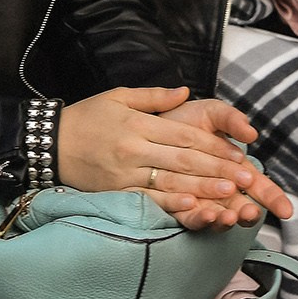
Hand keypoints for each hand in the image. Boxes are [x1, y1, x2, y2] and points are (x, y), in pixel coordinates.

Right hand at [59, 87, 281, 222]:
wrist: (50, 143)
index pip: (185, 135)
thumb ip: (154, 96)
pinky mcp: (117, 192)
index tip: (239, 156)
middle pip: (184, 159)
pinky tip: (192, 206)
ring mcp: (125, 172)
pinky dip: (171, 203)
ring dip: (203, 188)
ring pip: (171, 180)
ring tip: (230, 194)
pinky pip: (148, 199)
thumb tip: (185, 92)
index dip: (215, 146)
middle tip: (247, 179)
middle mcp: (134, 148)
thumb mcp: (118, 96)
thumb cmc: (86, 117)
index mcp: (138, 123)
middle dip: (219, 170)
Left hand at [155, 98, 291, 225]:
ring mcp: (199, 200)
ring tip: (227, 215)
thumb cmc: (187, 120)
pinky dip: (196, 218)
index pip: (260, 188)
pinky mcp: (175, 206)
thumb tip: (250, 132)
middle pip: (240, 208)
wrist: (151, 125)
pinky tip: (200, 212)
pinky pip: (187, 218)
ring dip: (224, 219)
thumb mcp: (213, 113)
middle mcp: (220, 190)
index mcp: (235, 170)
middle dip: (247, 212)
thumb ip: (232, 119)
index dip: (274, 199)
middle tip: (250, 211)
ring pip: (217, 217)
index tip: (286, 210)